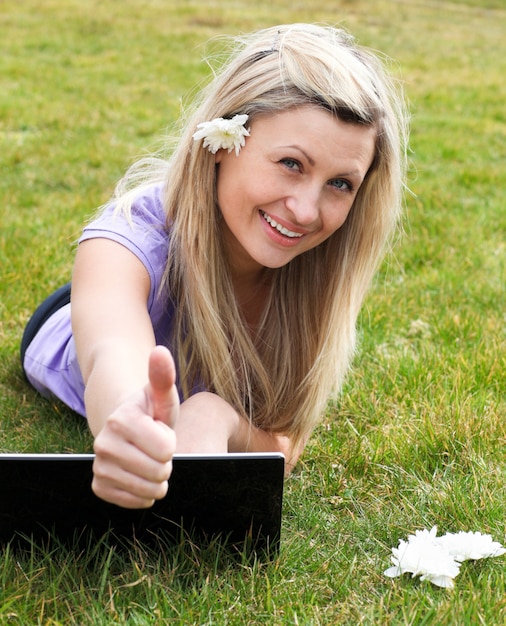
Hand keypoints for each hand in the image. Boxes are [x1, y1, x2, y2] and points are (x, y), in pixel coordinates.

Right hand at [91, 346, 178, 507]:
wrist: (126, 427)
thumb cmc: (151, 411)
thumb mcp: (161, 395)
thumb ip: (163, 376)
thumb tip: (160, 351)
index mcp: (121, 419)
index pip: (167, 448)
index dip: (170, 441)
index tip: (159, 430)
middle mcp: (103, 443)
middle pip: (159, 471)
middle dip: (165, 461)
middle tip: (154, 447)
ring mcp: (99, 466)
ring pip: (149, 490)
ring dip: (157, 479)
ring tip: (149, 459)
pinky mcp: (99, 486)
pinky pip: (133, 502)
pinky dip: (143, 493)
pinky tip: (140, 475)